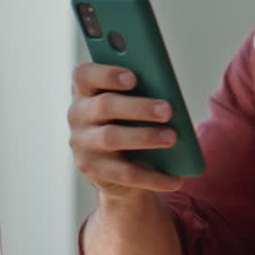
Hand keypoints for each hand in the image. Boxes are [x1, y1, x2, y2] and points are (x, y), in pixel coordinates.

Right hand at [68, 63, 183, 198]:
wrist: (119, 165)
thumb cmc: (133, 120)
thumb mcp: (136, 101)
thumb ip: (145, 91)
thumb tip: (169, 97)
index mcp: (87, 89)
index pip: (84, 75)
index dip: (107, 74)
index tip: (133, 77)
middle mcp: (78, 114)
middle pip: (105, 105)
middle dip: (139, 107)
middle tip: (168, 110)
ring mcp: (82, 143)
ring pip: (111, 138)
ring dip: (145, 137)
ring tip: (173, 138)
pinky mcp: (92, 170)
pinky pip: (124, 173)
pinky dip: (153, 177)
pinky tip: (176, 179)